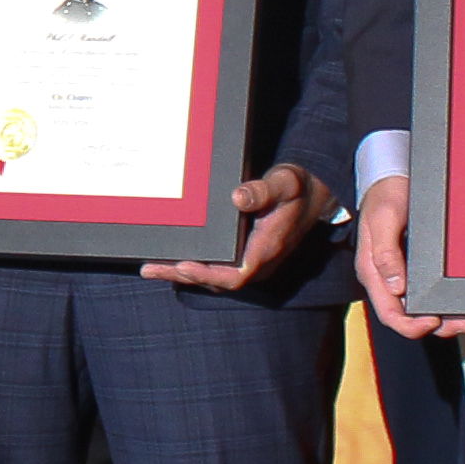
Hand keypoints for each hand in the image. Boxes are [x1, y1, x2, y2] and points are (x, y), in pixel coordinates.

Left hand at [149, 164, 330, 291]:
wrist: (314, 193)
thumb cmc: (297, 187)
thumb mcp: (285, 182)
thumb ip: (263, 190)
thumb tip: (237, 197)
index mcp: (267, 248)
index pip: (236, 275)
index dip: (208, 275)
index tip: (183, 266)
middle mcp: (258, 261)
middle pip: (217, 281)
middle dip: (183, 275)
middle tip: (151, 268)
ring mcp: (251, 261)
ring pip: (214, 276)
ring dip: (182, 273)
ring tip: (150, 267)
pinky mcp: (244, 255)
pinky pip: (216, 267)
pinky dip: (192, 266)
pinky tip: (169, 261)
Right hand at [355, 176, 464, 338]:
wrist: (392, 178)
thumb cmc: (384, 196)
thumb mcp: (383, 219)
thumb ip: (385, 252)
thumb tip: (395, 285)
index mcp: (373, 272)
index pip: (389, 312)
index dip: (410, 324)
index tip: (433, 321)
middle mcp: (386, 279)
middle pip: (408, 316)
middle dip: (435, 325)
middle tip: (461, 324)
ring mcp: (401, 275)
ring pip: (421, 308)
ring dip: (444, 318)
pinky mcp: (414, 268)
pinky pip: (428, 292)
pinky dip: (446, 301)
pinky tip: (461, 303)